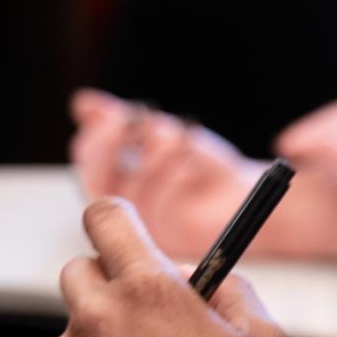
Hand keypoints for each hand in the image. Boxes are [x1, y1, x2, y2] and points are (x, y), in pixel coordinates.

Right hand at [69, 90, 336, 259]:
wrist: (255, 196)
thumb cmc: (211, 170)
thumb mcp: (166, 136)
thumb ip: (125, 121)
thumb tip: (81, 102)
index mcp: (121, 187)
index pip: (87, 163)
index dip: (98, 134)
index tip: (116, 110)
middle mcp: (129, 212)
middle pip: (96, 178)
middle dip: (116, 143)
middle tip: (137, 120)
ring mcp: (149, 226)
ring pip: (127, 185)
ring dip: (153, 150)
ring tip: (180, 133)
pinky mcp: (173, 234)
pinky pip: (157, 200)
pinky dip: (173, 166)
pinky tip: (191, 151)